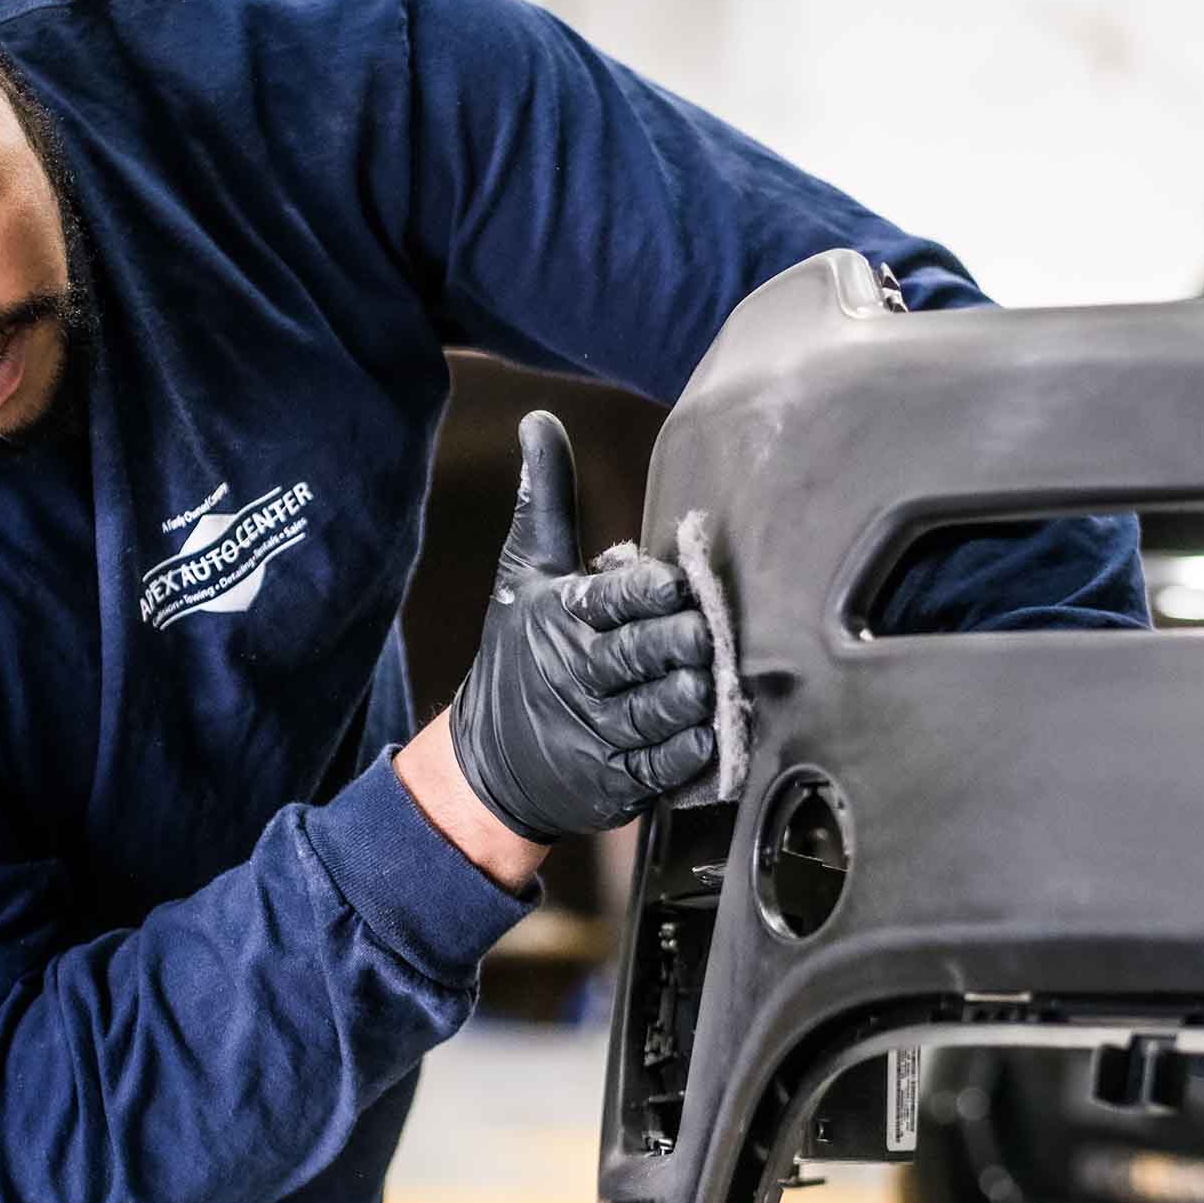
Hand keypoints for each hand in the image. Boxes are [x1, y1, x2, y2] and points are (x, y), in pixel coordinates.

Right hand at [448, 411, 715, 842]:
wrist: (487, 762)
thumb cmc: (519, 652)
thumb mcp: (524, 575)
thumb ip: (546, 502)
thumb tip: (540, 420)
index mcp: (560, 620)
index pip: (607, 602)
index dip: (644, 594)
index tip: (675, 583)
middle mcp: (576, 677)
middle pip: (637, 658)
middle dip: (678, 643)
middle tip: (709, 632)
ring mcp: (595, 734)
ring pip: (654, 713)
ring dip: (691, 697)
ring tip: (716, 679)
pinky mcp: (614, 782)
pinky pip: (658, 768)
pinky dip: (688, 753)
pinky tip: (714, 734)